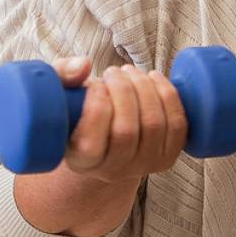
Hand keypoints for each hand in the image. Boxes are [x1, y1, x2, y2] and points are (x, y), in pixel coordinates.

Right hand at [51, 56, 187, 184]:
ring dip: (144, 87)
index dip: (96, 110)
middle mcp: (113, 171)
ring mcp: (144, 165)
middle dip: (123, 91)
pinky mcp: (168, 155)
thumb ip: (60, 75)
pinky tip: (154, 77)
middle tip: (114, 71)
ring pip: (154, 125)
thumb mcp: (58, 95)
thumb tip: (83, 65)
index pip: (91, 146)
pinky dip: (168, 95)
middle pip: (126, 131)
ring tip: (130, 71)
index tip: (96, 85)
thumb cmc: (78, 110)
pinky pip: (177, 125)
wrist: (105, 133)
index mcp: (81, 163)